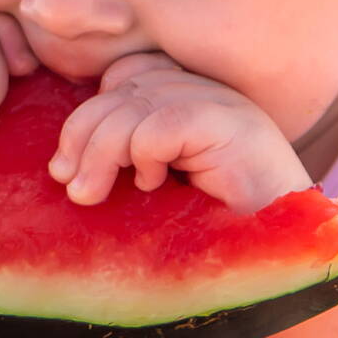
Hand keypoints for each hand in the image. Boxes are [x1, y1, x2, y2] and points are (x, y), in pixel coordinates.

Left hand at [48, 52, 311, 214]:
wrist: (277, 262)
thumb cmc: (213, 234)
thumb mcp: (155, 190)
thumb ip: (123, 160)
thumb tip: (60, 163)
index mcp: (192, 98)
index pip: (125, 75)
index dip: (90, 115)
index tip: (67, 167)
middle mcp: (208, 92)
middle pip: (122, 87)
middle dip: (83, 136)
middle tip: (72, 187)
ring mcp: (224, 104)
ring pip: (135, 105)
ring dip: (103, 153)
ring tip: (95, 194)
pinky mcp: (233, 124)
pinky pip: (162, 124)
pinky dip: (145, 155)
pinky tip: (154, 186)